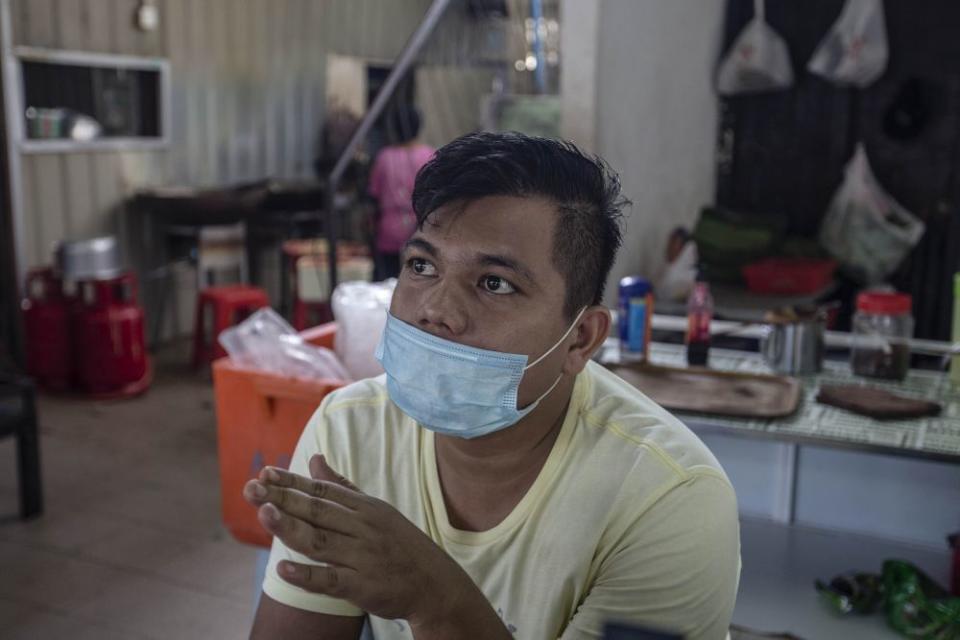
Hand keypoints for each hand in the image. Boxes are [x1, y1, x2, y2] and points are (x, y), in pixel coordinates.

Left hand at [242, 455, 475, 629]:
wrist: (434, 583)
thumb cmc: (400, 544)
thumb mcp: (376, 510)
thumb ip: (342, 486)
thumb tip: (315, 459)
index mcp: (364, 507)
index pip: (322, 491)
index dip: (292, 482)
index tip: (264, 473)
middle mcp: (362, 528)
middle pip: (316, 511)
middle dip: (282, 498)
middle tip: (251, 488)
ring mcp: (362, 557)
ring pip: (320, 541)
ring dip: (290, 527)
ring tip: (264, 514)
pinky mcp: (362, 586)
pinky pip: (331, 580)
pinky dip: (307, 575)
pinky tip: (283, 569)